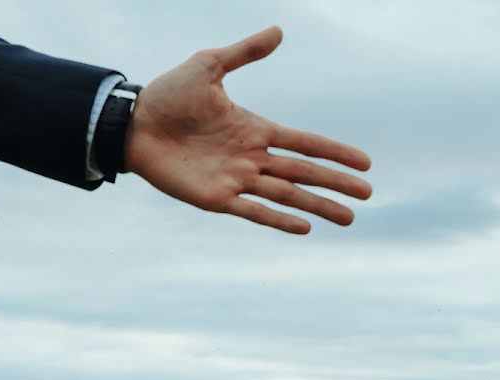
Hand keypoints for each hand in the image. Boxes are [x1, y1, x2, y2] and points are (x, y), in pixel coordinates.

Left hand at [125, 26, 371, 234]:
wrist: (131, 123)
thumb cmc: (168, 95)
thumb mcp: (208, 66)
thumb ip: (244, 52)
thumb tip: (279, 31)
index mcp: (255, 128)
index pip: (305, 142)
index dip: (335, 152)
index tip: (364, 163)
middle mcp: (252, 157)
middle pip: (304, 172)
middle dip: (337, 183)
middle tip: (368, 195)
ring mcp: (237, 179)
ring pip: (287, 195)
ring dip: (318, 206)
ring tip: (348, 218)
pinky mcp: (217, 198)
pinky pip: (254, 211)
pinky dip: (279, 219)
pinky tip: (305, 227)